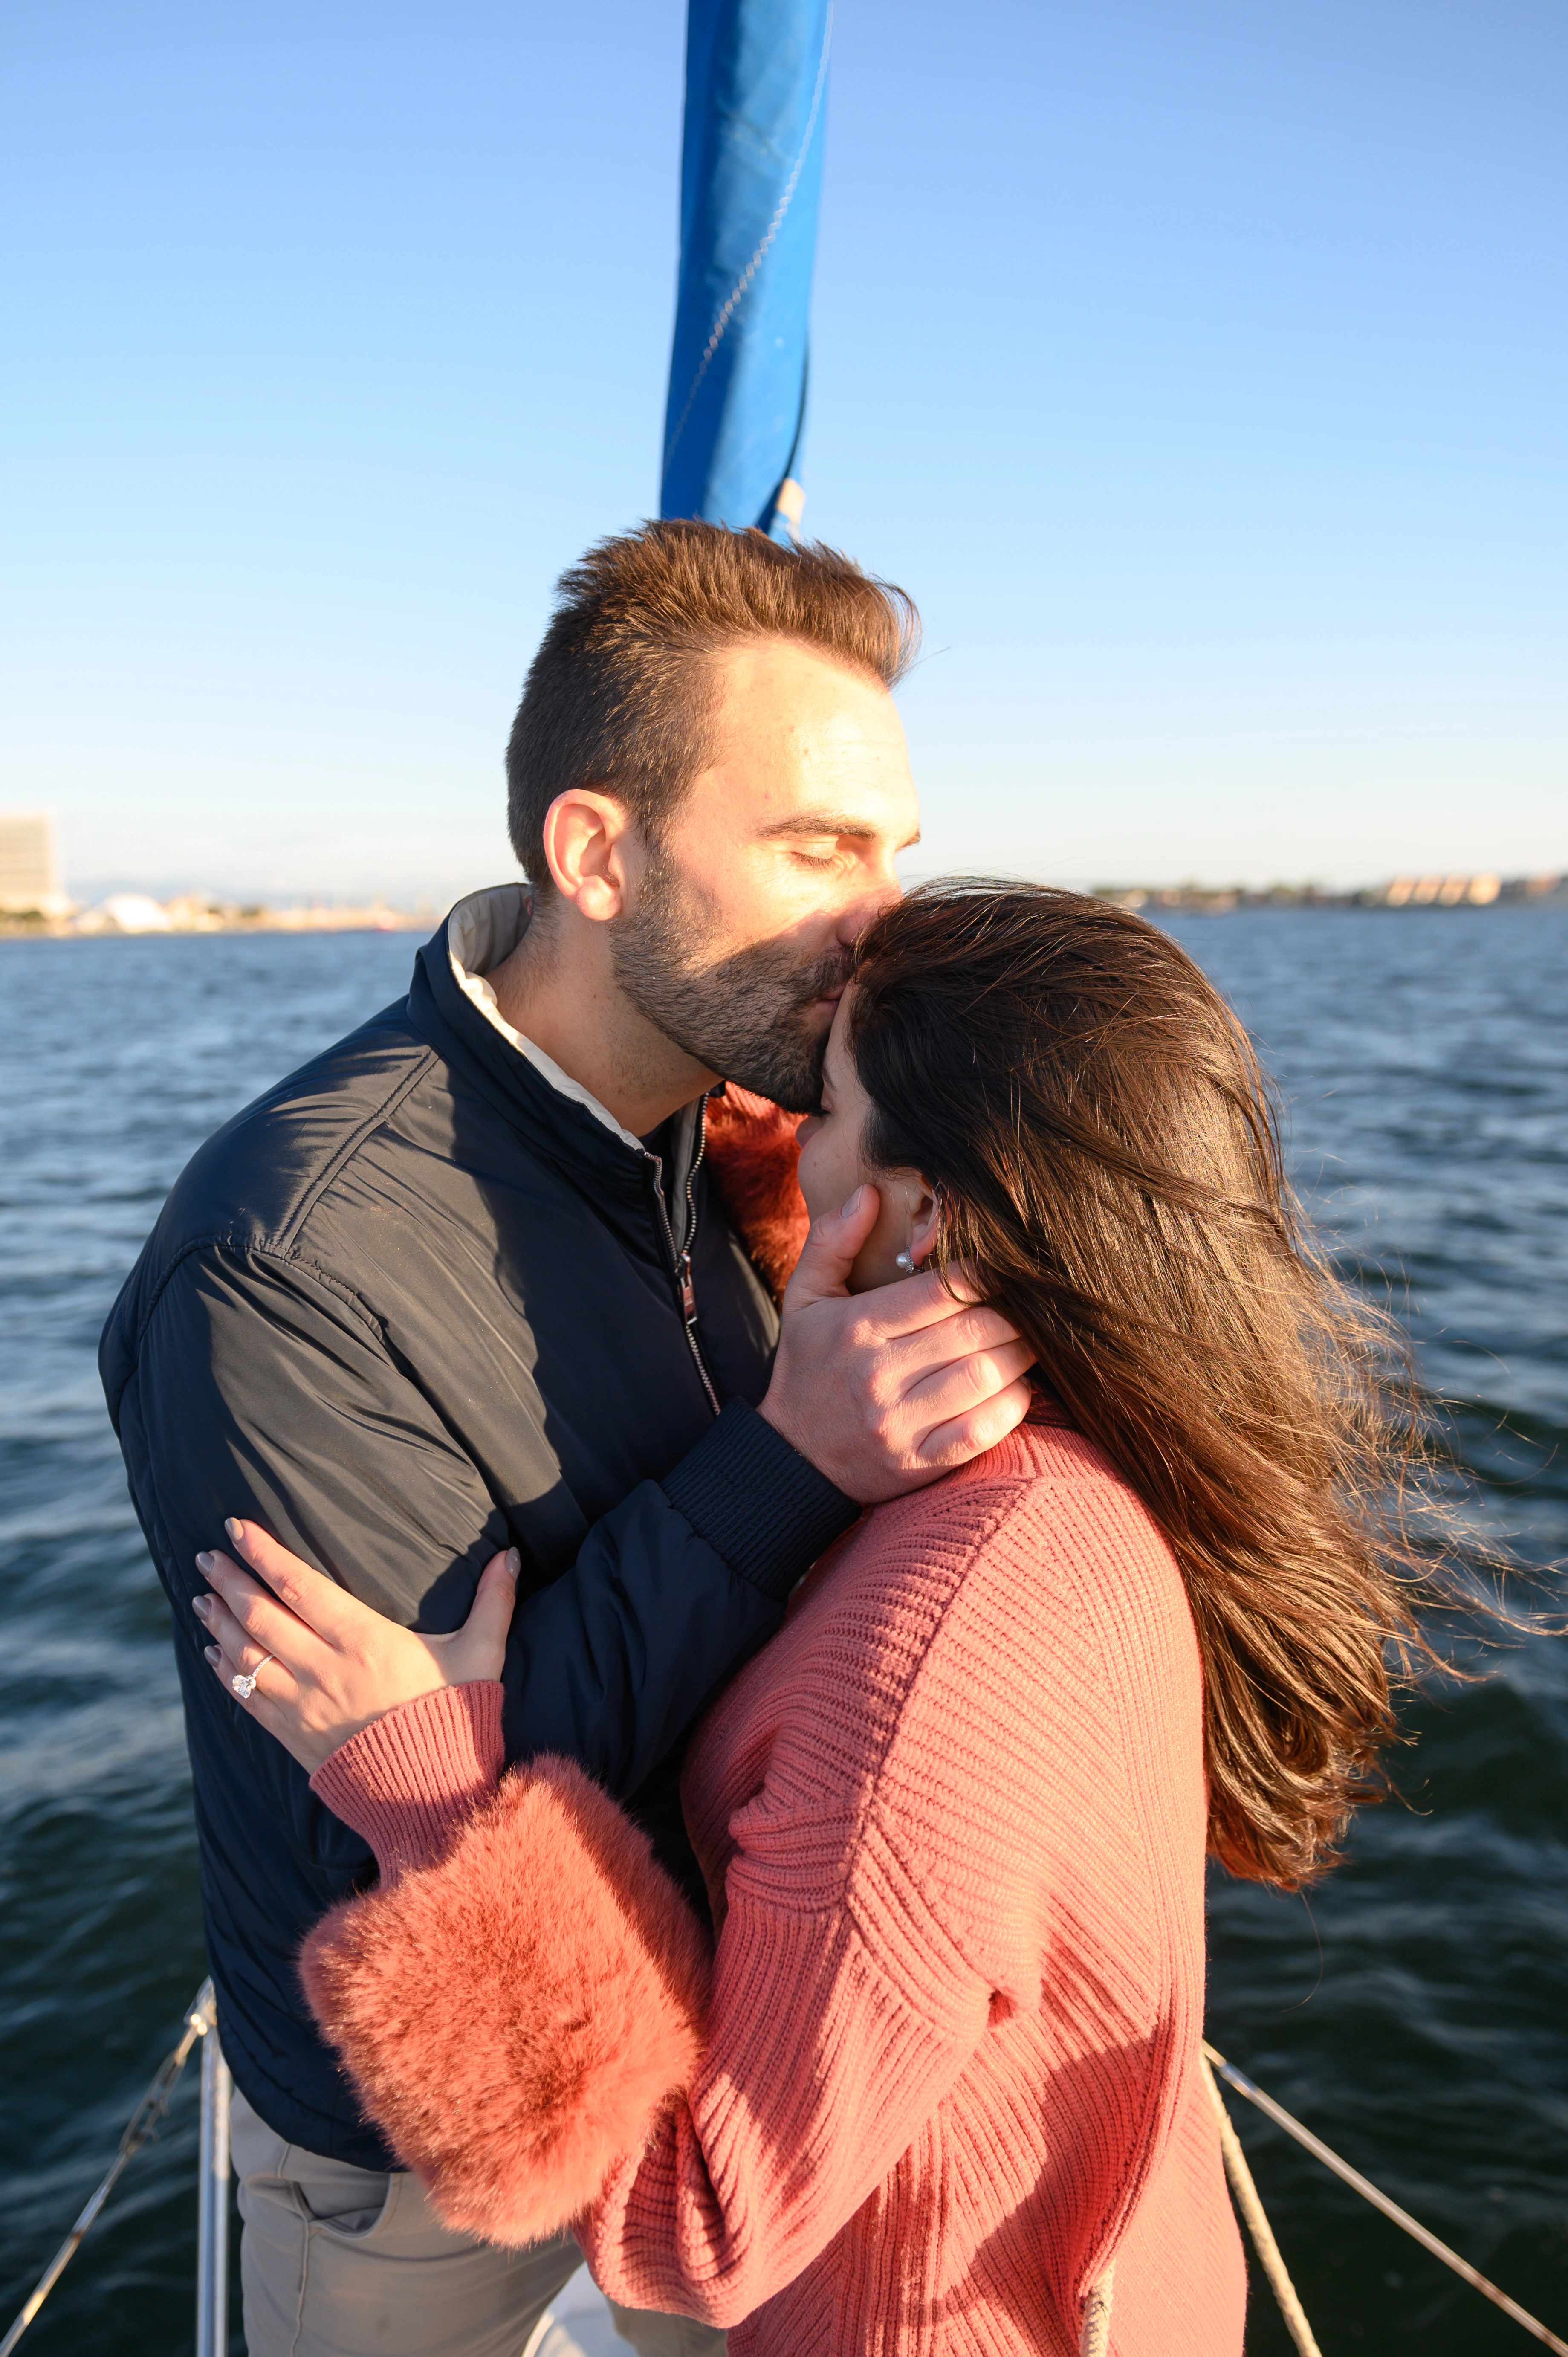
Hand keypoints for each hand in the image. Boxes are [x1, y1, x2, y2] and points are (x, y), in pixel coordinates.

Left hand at [191, 1520, 519, 1775]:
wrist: (433, 1796)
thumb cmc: (457, 1718)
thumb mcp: (482, 1654)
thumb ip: (493, 1601)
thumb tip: (510, 1554)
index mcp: (364, 1640)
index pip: (299, 1586)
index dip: (264, 1554)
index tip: (235, 1529)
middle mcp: (324, 1669)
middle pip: (260, 1615)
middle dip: (229, 1581)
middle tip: (205, 1557)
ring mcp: (303, 1704)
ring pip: (246, 1654)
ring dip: (218, 1622)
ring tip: (201, 1596)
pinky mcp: (294, 1736)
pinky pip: (247, 1697)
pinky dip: (225, 1670)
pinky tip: (212, 1652)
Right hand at [757, 1187, 1032, 1502]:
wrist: (791, 1459)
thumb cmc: (807, 1367)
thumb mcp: (803, 1298)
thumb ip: (831, 1241)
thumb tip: (869, 1195)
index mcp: (857, 1327)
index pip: (941, 1290)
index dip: (983, 1274)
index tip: (999, 1269)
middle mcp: (878, 1374)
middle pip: (973, 1331)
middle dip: (1012, 1314)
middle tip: (1026, 1306)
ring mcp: (899, 1423)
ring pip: (985, 1377)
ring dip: (1020, 1356)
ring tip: (1025, 1342)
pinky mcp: (917, 1463)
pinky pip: (982, 1431)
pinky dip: (1011, 1406)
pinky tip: (1016, 1388)